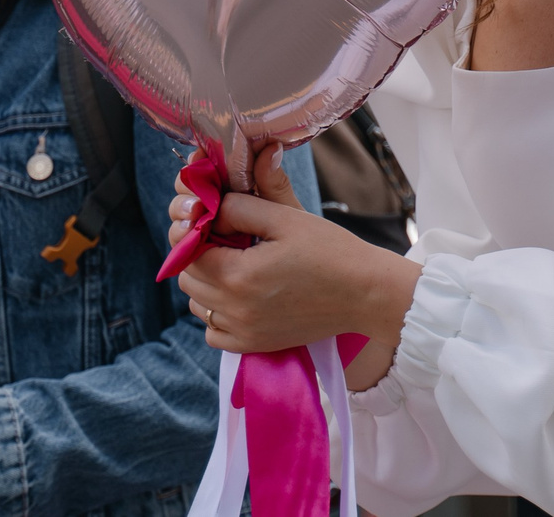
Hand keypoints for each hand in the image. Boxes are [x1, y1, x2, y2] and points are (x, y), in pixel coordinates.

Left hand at [171, 144, 418, 388]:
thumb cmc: (329, 250)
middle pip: (190, 279)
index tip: (218, 221)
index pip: (189, 253)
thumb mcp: (286, 217)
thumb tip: (210, 210)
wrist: (363, 293)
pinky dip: (217, 315)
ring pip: (198, 306)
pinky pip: (213, 333)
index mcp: (239, 274)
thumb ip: (241, 207)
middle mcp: (235, 309)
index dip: (198, 232)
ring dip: (207, 284)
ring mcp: (243, 332)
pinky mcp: (254, 346)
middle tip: (231, 241)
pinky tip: (241, 296)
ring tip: (238, 266)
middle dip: (201, 256)